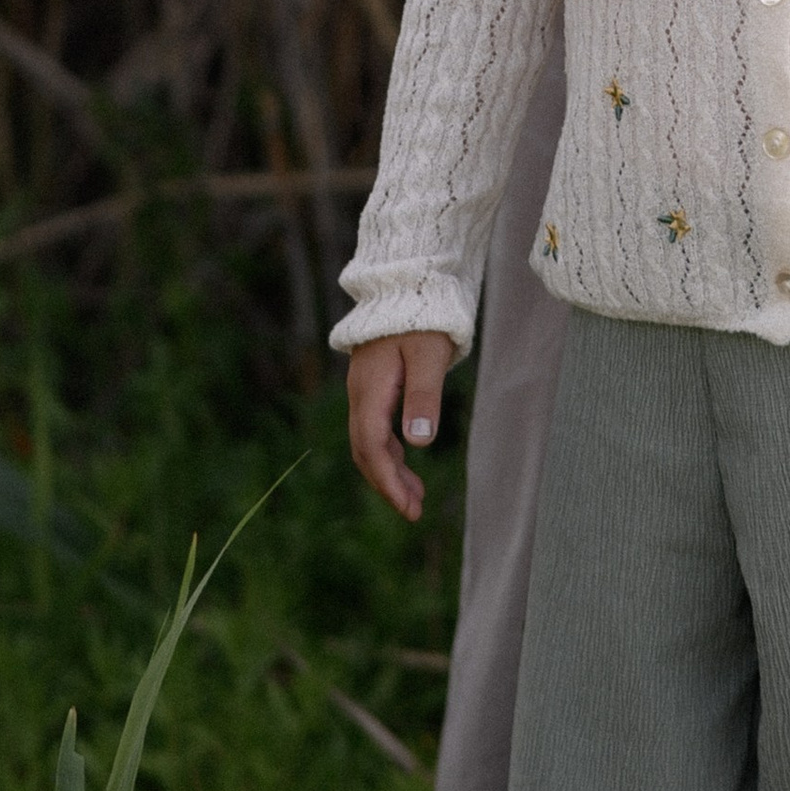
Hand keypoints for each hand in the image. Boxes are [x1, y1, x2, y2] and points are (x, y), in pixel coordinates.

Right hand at [346, 330, 454, 517]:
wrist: (407, 279)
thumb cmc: (424, 314)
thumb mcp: (429, 355)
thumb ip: (423, 396)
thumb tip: (418, 443)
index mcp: (370, 388)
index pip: (371, 445)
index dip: (387, 480)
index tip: (408, 507)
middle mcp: (361, 391)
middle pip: (366, 449)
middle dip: (387, 483)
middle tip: (414, 511)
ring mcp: (365, 387)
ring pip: (369, 440)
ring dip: (389, 470)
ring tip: (415, 497)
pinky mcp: (374, 382)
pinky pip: (374, 426)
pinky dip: (390, 450)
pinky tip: (407, 460)